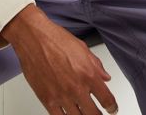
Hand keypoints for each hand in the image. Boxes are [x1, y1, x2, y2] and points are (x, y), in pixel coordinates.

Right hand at [0, 4, 118, 114]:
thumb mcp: (82, 48)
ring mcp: (61, 96)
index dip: (112, 107)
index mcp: (88, 73)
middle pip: (94, 114)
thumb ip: (96, 65)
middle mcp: (76, 87)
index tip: (112, 108)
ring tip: (84, 112)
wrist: (33, 37)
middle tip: (98, 113)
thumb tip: (105, 77)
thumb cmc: (55, 38)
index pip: (107, 99)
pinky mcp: (47, 99)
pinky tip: (68, 113)